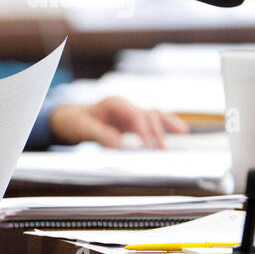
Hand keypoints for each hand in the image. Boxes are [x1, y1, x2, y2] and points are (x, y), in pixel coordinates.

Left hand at [48, 96, 187, 148]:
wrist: (72, 119)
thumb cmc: (77, 121)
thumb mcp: (84, 128)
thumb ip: (101, 135)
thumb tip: (120, 146)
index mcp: (114, 104)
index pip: (135, 115)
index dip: (144, 130)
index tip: (148, 145)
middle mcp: (126, 106)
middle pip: (148, 114)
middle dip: (156, 132)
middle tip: (161, 149)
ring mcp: (132, 113)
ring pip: (155, 115)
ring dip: (168, 125)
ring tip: (181, 134)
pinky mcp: (135, 122)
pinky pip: (154, 121)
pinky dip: (167, 125)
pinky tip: (180, 131)